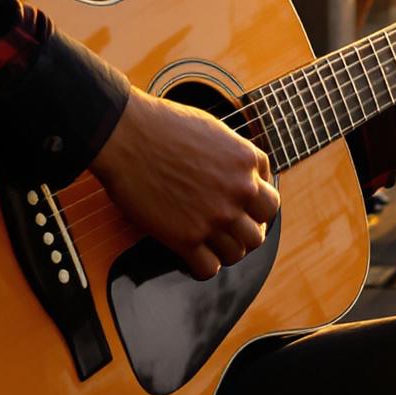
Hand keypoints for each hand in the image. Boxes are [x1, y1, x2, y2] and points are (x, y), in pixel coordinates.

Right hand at [90, 89, 280, 280]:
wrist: (125, 134)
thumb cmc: (162, 125)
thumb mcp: (214, 129)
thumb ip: (235, 156)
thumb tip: (244, 175)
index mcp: (246, 162)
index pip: (270, 200)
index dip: (255, 207)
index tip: (239, 210)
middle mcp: (237, 192)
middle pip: (259, 232)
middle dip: (244, 233)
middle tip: (227, 230)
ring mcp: (214, 217)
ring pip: (238, 253)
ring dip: (225, 251)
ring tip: (209, 243)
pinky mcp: (185, 238)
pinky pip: (208, 269)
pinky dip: (202, 266)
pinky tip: (192, 255)